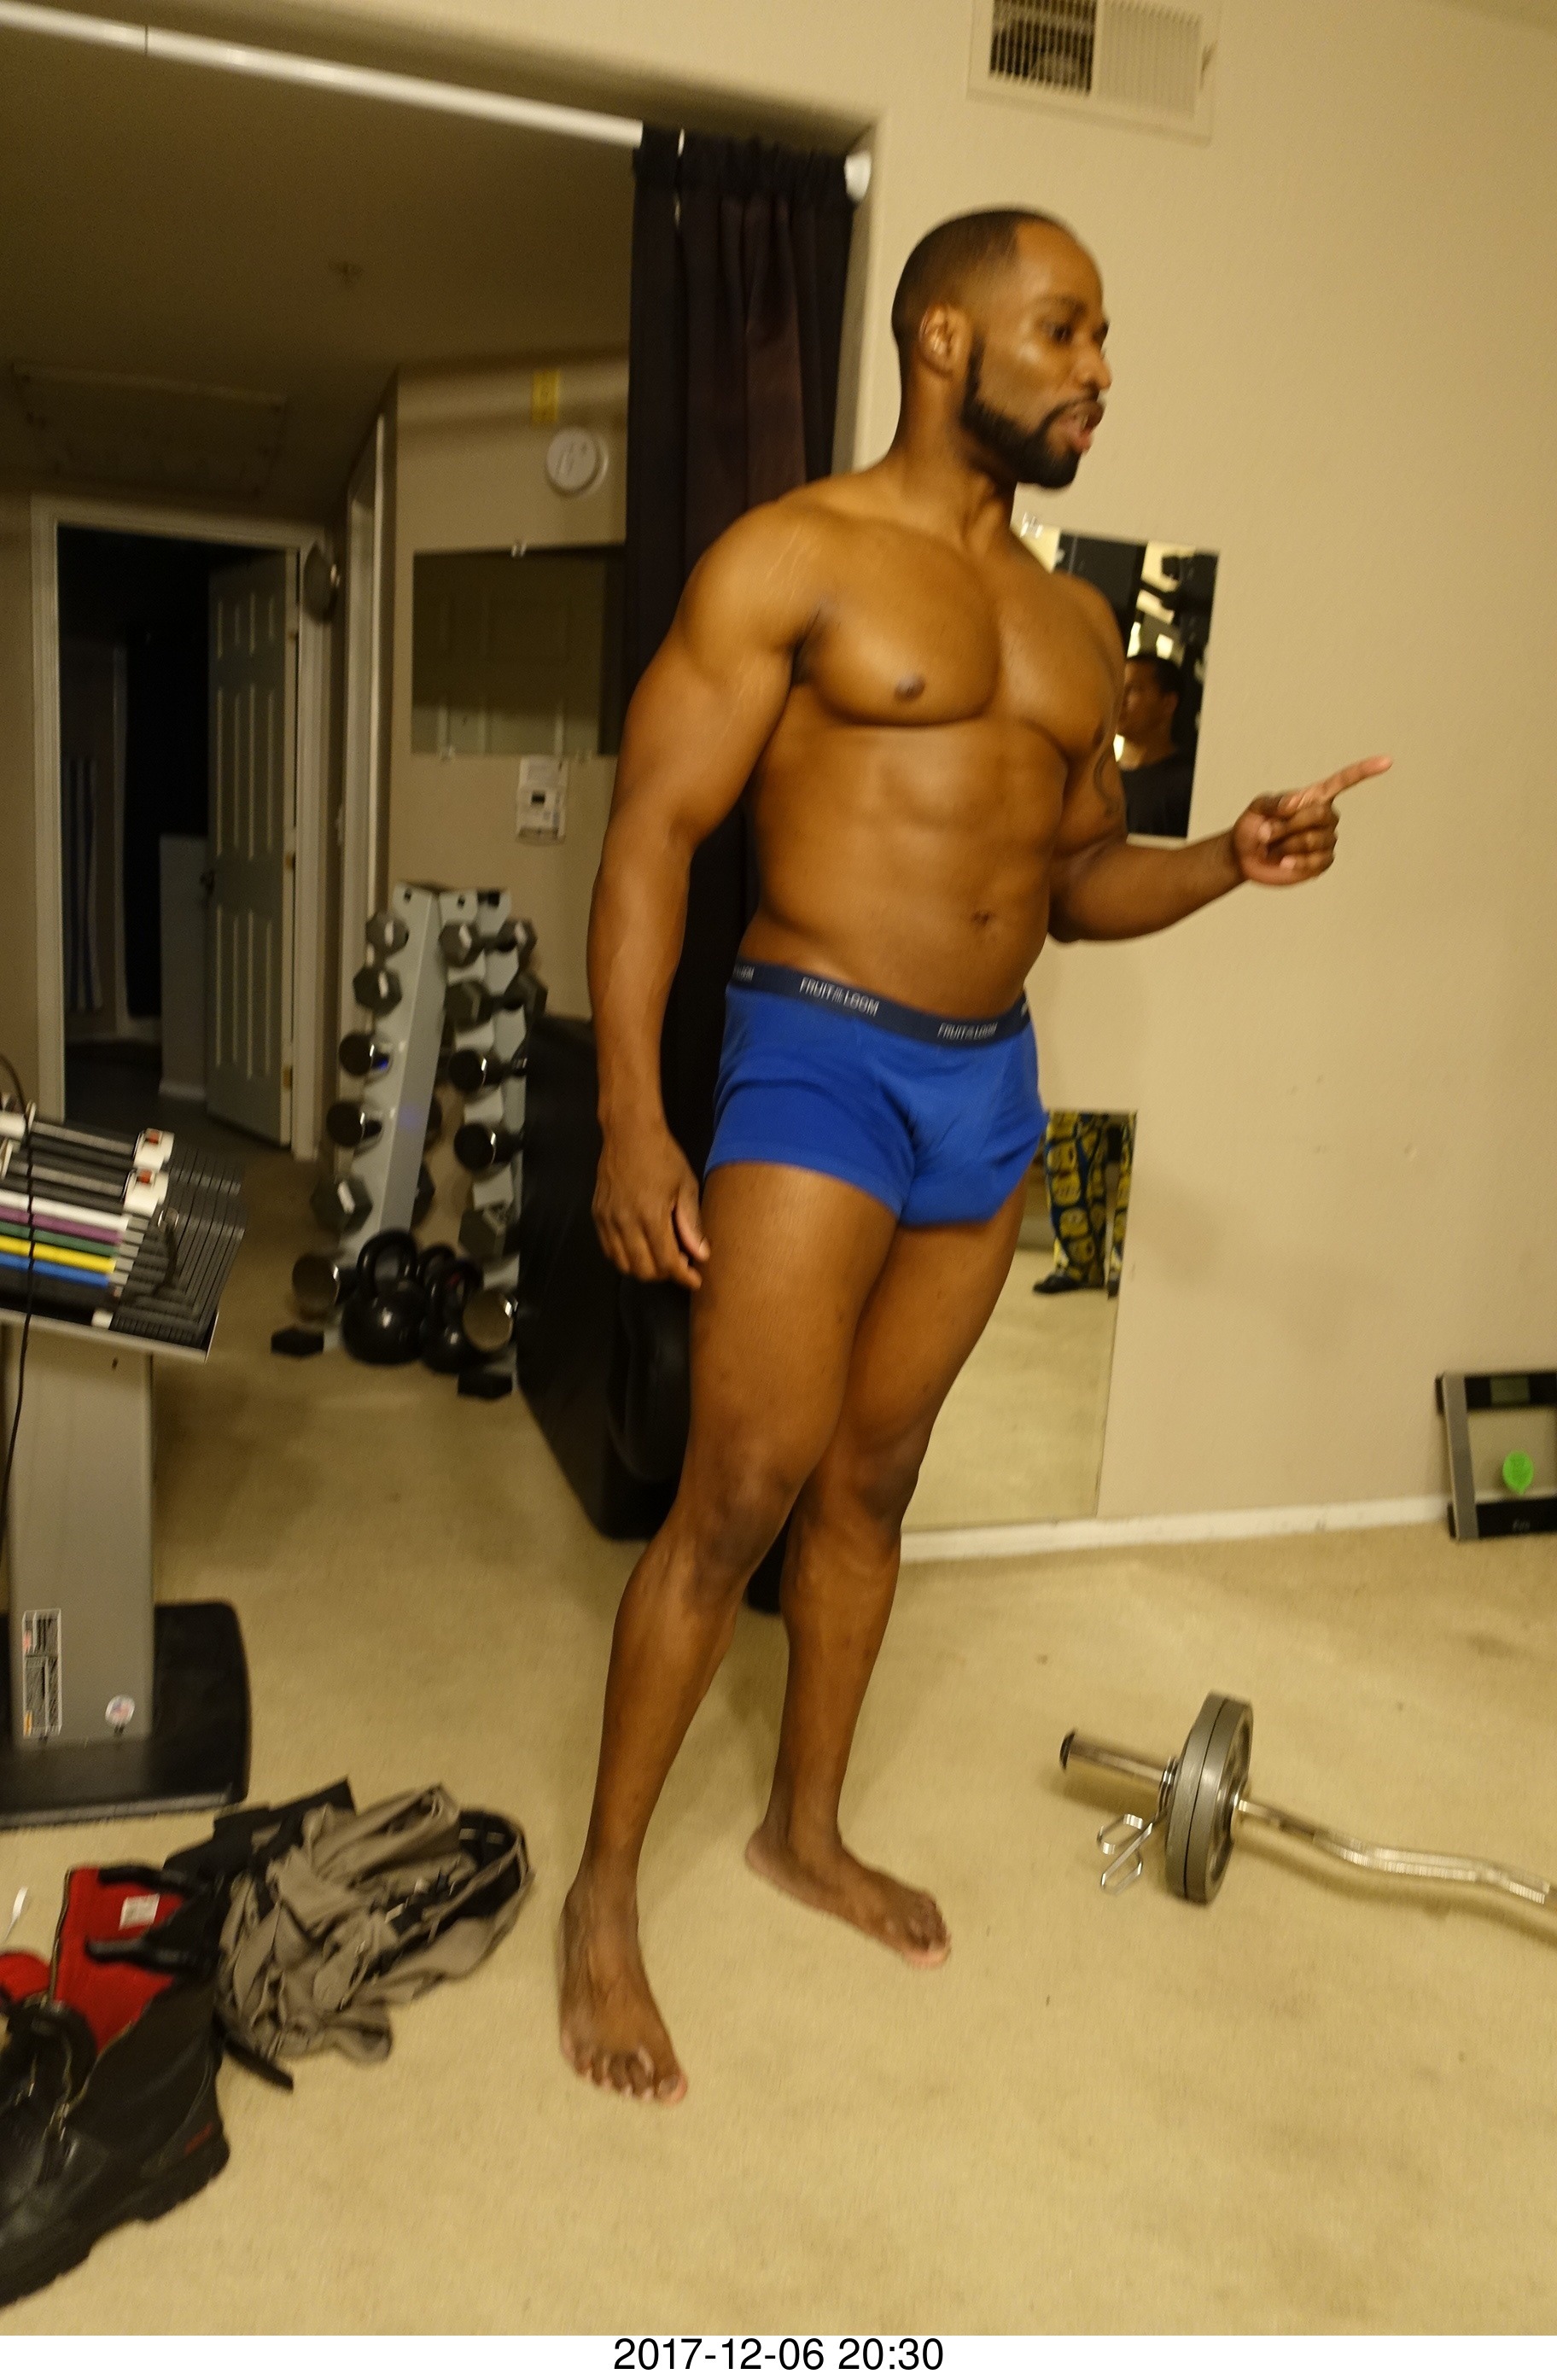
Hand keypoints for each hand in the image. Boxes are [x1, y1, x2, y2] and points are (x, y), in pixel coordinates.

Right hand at [592, 1117, 711, 1288]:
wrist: (629, 1133)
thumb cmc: (663, 1156)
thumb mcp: (686, 1186)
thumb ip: (691, 1224)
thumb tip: (700, 1255)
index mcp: (651, 1215)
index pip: (667, 1261)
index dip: (683, 1276)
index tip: (694, 1281)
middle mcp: (625, 1222)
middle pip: (643, 1269)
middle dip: (665, 1274)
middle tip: (680, 1266)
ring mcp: (608, 1220)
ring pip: (623, 1264)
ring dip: (644, 1269)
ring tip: (661, 1259)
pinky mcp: (598, 1215)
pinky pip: (609, 1250)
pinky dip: (626, 1257)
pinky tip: (640, 1248)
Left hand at [1232, 754, 1391, 886]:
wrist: (1244, 857)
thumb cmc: (1252, 827)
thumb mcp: (1257, 808)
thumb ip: (1275, 802)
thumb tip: (1294, 804)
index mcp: (1315, 797)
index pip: (1344, 781)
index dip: (1364, 771)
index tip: (1387, 762)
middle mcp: (1326, 817)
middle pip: (1320, 815)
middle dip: (1289, 825)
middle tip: (1266, 833)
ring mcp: (1326, 840)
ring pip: (1316, 840)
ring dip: (1286, 845)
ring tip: (1272, 848)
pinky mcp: (1322, 863)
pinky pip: (1316, 861)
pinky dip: (1295, 862)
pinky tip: (1282, 863)